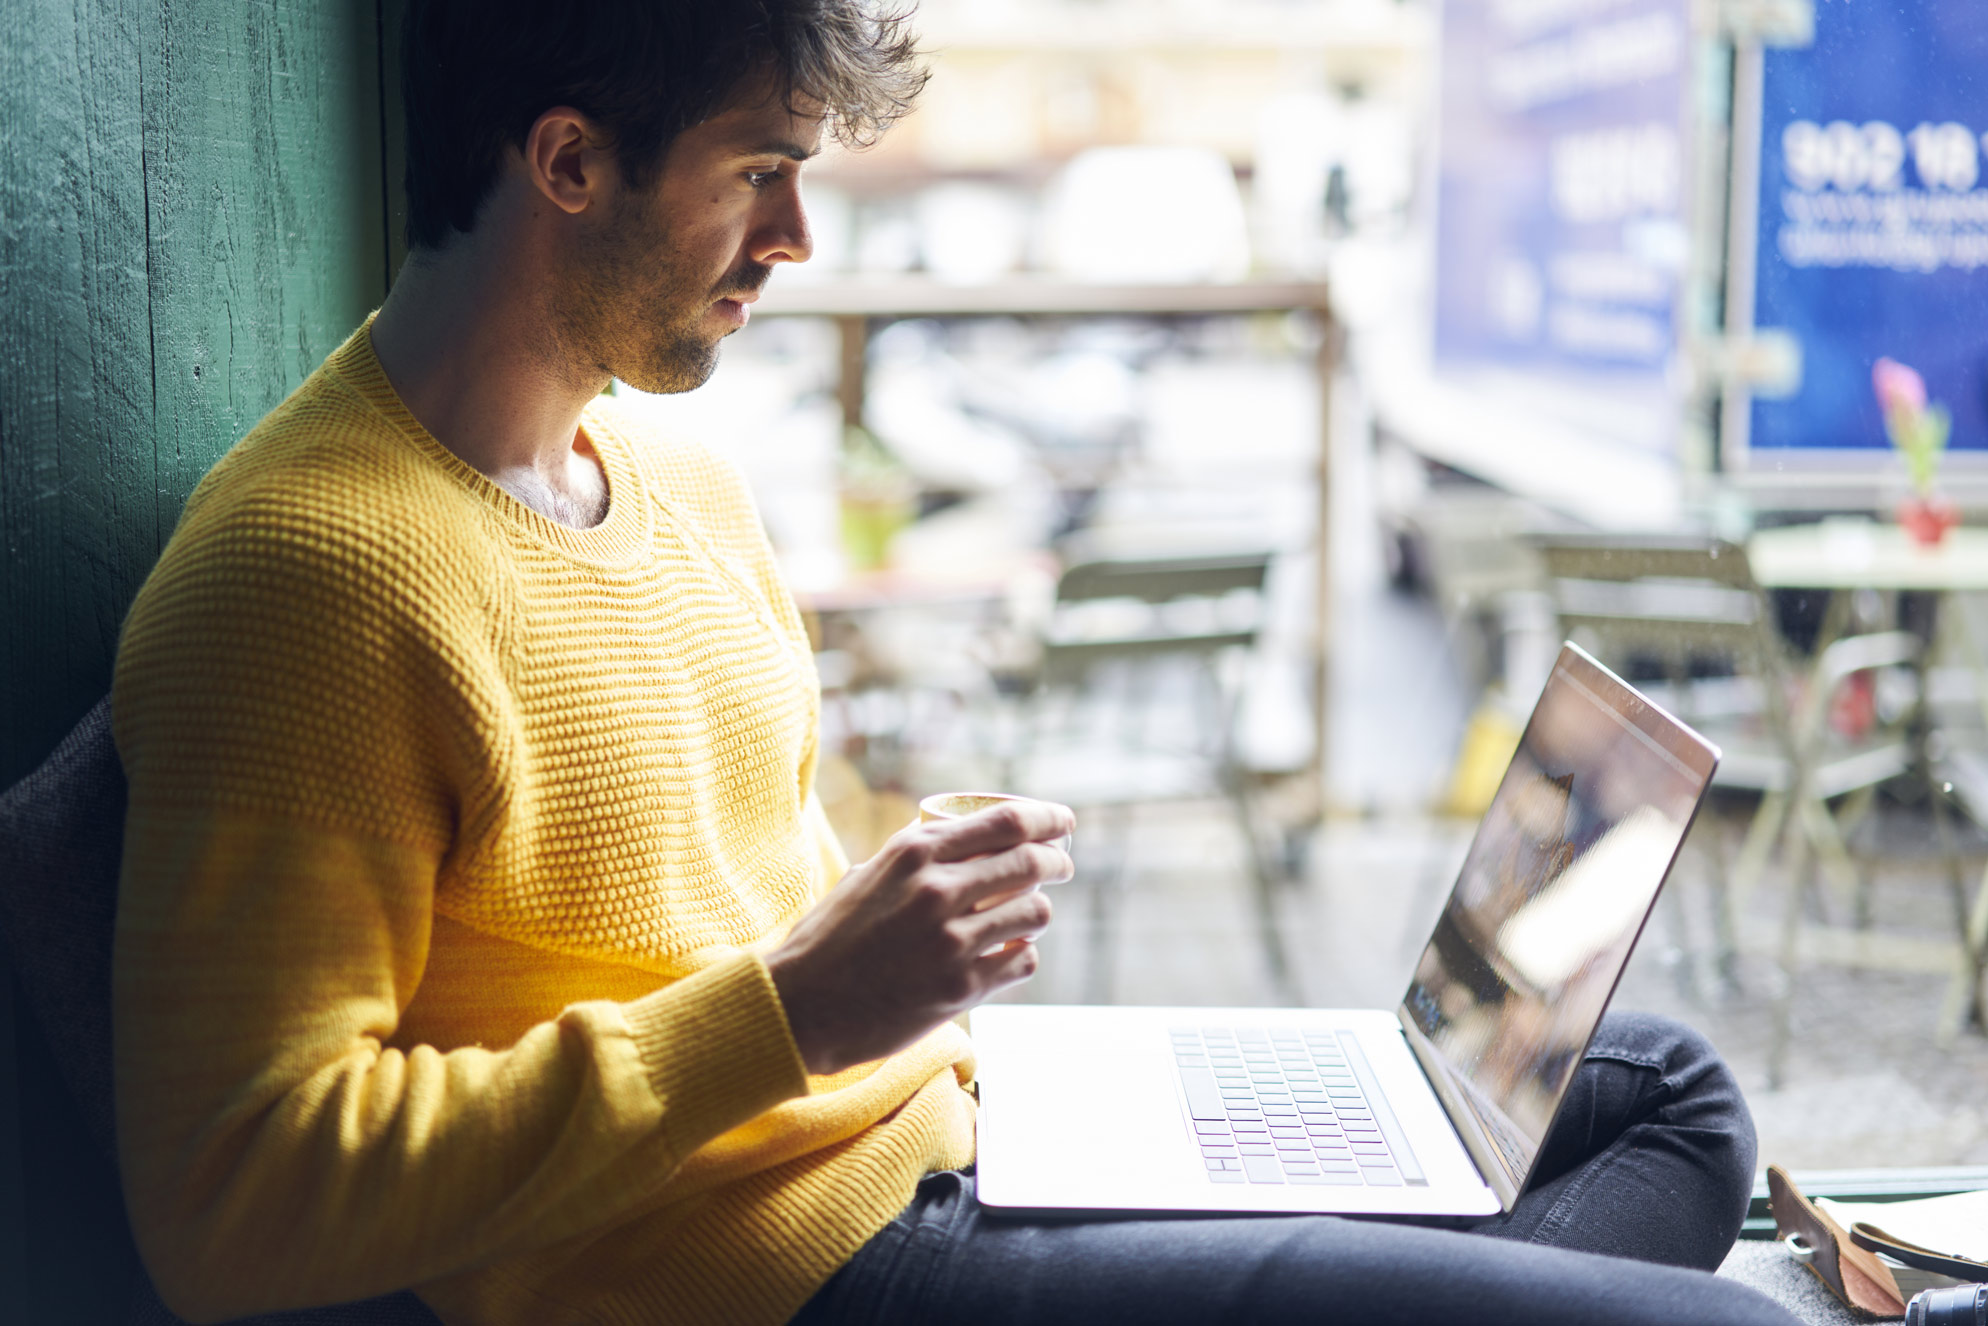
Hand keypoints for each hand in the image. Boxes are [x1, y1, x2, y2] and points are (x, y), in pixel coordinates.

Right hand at [766, 799, 1074, 1074]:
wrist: (801, 1007)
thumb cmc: (829, 940)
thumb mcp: (867, 876)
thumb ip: (914, 856)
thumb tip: (964, 839)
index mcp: (913, 852)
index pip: (1007, 822)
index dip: (1047, 819)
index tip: (1063, 823)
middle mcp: (936, 890)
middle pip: (1031, 863)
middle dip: (1057, 862)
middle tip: (1061, 866)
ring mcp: (951, 941)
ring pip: (1035, 912)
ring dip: (1037, 912)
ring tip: (1026, 917)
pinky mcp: (960, 987)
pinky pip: (1023, 960)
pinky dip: (1022, 955)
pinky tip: (1009, 955)